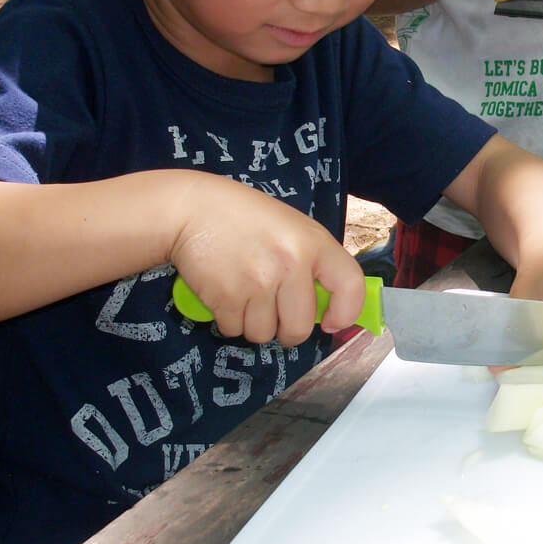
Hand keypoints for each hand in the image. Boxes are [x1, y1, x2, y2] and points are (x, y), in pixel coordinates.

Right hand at [168, 176, 364, 345]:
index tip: (331, 321)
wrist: (192, 209)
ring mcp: (258, 283)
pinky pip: (235, 330)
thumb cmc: (246, 218)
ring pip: (264, 334)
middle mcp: (290, 265)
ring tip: (245, 293)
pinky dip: (230, 320)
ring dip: (254, 323)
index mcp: (314, 243)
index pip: (350, 286)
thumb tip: (326, 310)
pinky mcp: (226, 298)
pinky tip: (226, 292)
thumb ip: (312, 262)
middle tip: (275, 311)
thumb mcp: (292, 228)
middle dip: (287, 329)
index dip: (346, 312)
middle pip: (299, 328)